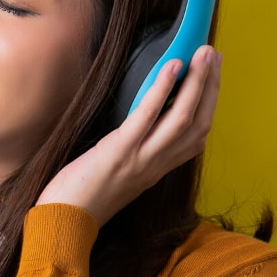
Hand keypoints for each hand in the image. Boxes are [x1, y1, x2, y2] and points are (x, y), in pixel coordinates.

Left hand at [36, 45, 221, 227]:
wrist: (63, 223)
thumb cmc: (82, 196)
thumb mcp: (119, 174)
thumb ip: (136, 151)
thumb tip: (141, 117)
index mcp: (158, 168)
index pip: (197, 136)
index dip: (209, 105)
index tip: (212, 77)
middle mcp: (157, 164)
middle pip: (199, 122)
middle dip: (210, 86)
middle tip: (213, 54)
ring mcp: (142, 158)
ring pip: (183, 117)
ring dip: (198, 82)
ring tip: (203, 53)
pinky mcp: (120, 151)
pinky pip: (148, 116)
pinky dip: (162, 89)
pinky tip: (172, 66)